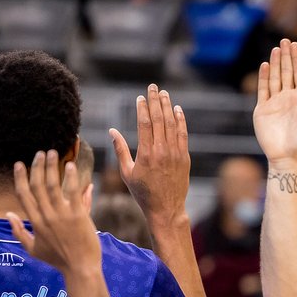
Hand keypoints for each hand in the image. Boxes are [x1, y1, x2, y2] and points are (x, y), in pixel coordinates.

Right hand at [7, 151, 102, 279]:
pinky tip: (70, 166)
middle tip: (40, 153)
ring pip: (53, 186)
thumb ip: (19, 232)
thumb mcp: (33, 249)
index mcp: (35, 222)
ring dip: (52, 167)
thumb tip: (8, 215)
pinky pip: (73, 193)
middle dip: (37, 167)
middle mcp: (46, 216)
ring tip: (53, 153)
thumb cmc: (57, 260)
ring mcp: (62, 215)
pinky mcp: (79, 216)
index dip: (20, 177)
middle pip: (37, 186)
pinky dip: (71, 178)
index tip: (19, 164)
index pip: (24, 194)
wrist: (80, 268)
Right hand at [109, 84, 190, 229]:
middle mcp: (162, 151)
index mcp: (146, 154)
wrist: (166, 209)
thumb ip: (120, 150)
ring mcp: (176, 154)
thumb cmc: (142, 193)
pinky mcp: (185, 158)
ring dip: (168, 107)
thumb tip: (112, 130)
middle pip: (159, 119)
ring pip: (172, 124)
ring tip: (164, 94)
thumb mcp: (127, 172)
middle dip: (155, 101)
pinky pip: (183, 135)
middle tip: (153, 87)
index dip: (142, 107)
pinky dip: (181, 121)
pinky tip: (177, 110)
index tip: (140, 97)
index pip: (144, 123)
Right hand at [253, 39, 296, 166]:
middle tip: (284, 41)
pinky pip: (263, 90)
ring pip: (275, 78)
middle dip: (285, 57)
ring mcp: (275, 103)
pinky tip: (265, 65)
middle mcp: (288, 98)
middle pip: (286, 72)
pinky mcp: (262, 109)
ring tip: (275, 49)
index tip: (295, 45)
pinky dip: (263, 77)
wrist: (287, 156)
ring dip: (275, 64)